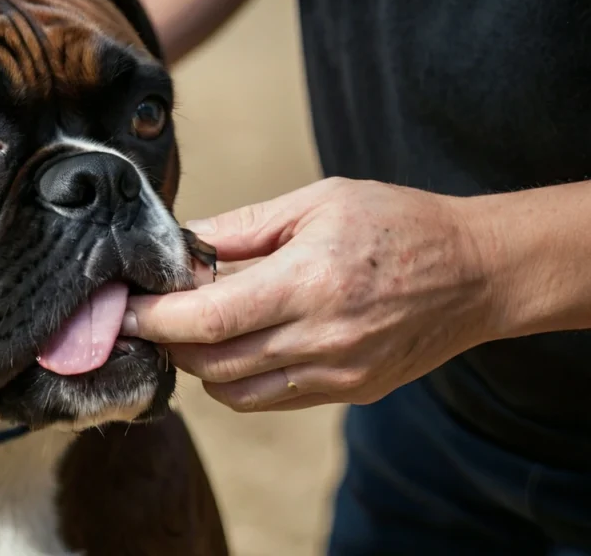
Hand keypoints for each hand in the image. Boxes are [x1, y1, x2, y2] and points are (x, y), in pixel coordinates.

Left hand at [123, 177, 494, 411]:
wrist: (476, 272)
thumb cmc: (397, 223)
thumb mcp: (317, 202)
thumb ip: (242, 228)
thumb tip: (182, 245)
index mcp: (309, 283)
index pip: (207, 320)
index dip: (155, 320)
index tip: (124, 310)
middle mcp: (321, 339)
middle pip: (210, 363)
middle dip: (168, 342)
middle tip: (154, 313)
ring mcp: (335, 374)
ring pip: (233, 390)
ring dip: (200, 363)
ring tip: (200, 326)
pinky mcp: (346, 392)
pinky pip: (268, 398)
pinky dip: (237, 378)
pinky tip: (240, 343)